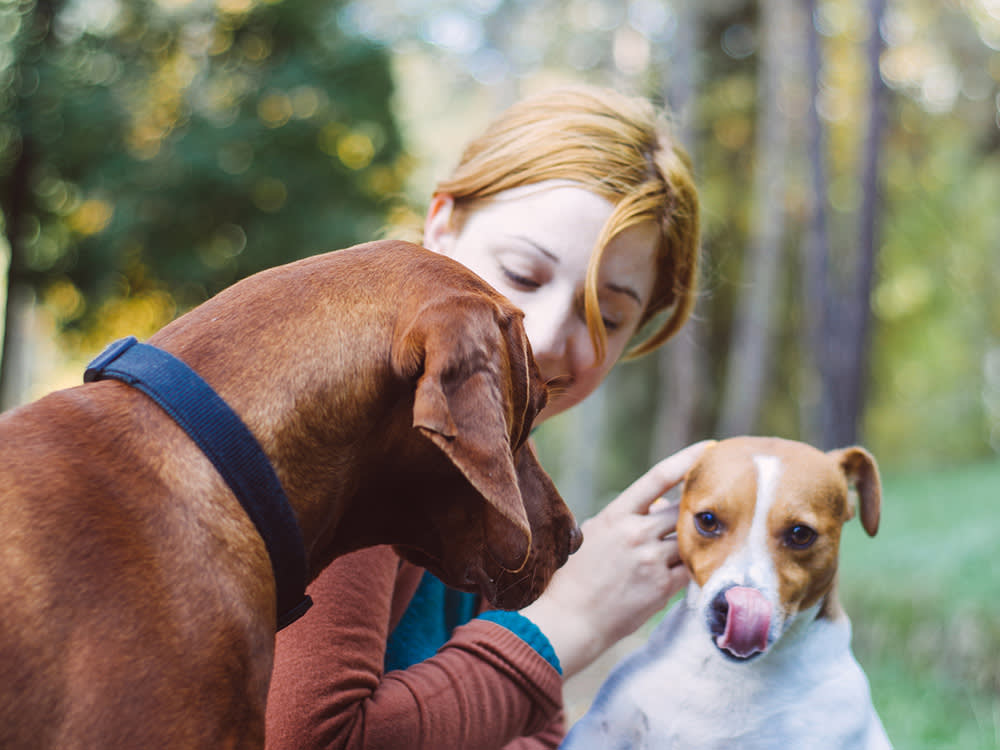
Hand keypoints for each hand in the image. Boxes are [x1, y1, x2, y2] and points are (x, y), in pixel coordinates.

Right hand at [519, 440, 712, 678]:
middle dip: (694, 509)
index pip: (658, 477)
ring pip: (689, 539)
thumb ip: (628, 517)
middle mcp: (635, 533)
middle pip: (681, 510)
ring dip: (696, 540)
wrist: (571, 619)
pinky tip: (700, 565)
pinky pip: (691, 568)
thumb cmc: (577, 576)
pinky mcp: (662, 587)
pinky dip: (696, 565)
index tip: (710, 448)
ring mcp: (650, 559)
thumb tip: (664, 505)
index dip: (687, 459)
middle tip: (712, 506)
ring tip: (705, 540)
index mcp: (616, 514)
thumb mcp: (595, 534)